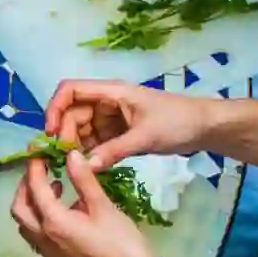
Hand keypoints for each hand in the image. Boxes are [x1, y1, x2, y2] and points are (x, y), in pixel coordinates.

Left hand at [11, 151, 156, 256]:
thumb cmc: (122, 240)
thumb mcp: (103, 206)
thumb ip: (83, 180)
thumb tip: (70, 154)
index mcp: (53, 222)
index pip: (35, 188)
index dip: (34, 167)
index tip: (37, 151)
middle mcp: (43, 238)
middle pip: (19, 209)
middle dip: (25, 187)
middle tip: (40, 171)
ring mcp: (48, 254)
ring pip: (26, 225)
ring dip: (32, 204)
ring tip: (55, 188)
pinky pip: (37, 238)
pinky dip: (40, 220)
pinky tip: (63, 212)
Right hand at [44, 79, 212, 168]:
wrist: (206, 128)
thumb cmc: (178, 122)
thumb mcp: (145, 137)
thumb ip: (114, 151)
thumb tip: (84, 166)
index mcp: (112, 92)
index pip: (70, 90)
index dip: (55, 108)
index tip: (51, 134)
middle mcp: (107, 102)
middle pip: (72, 112)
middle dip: (66, 133)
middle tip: (68, 158)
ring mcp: (112, 116)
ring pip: (82, 128)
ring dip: (77, 145)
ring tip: (79, 164)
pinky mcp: (119, 131)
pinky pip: (96, 139)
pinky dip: (91, 151)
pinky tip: (91, 165)